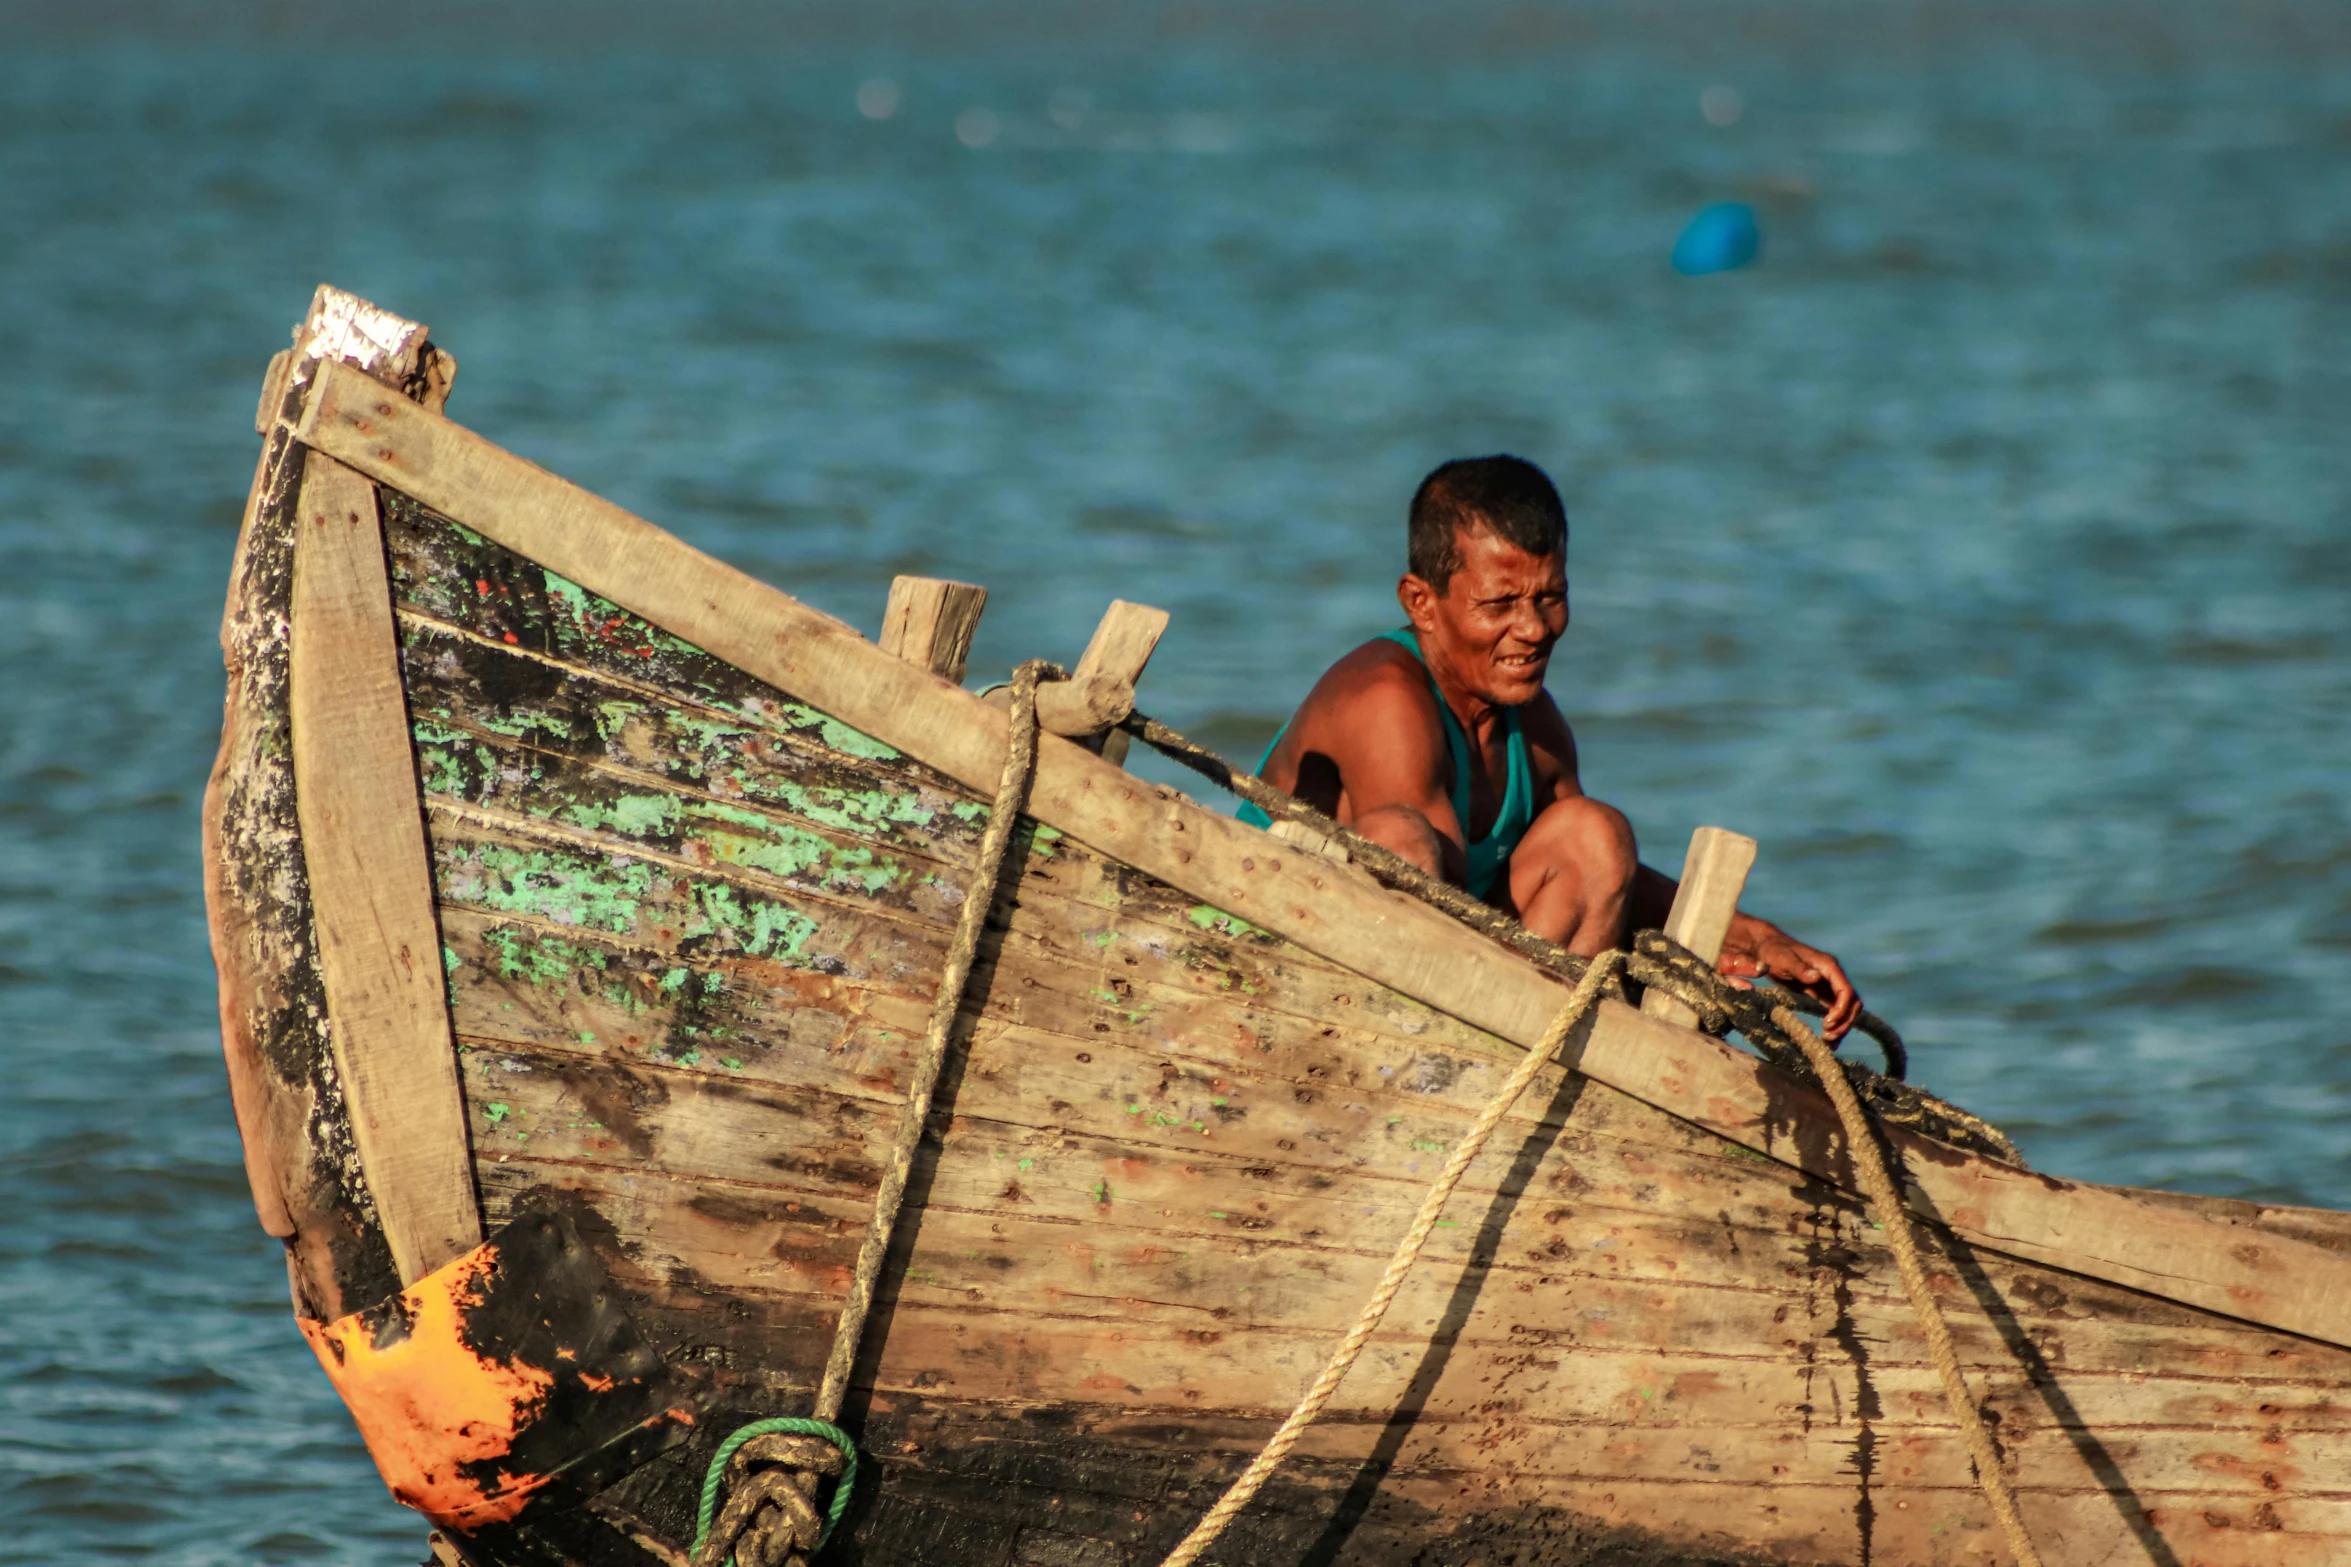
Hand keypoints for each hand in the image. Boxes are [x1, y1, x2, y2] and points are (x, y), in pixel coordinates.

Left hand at [1718, 914, 1860, 1041]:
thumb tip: (1816, 977)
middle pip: (1852, 1003)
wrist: (1766, 948)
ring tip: (1826, 1042)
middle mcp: (1833, 976)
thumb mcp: (1783, 959)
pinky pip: (1835, 1011)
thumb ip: (1799, 968)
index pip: (1846, 991)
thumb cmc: (1774, 951)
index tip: (1827, 1023)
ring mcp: (1829, 985)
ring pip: (1846, 1009)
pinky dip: (1834, 1025)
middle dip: (1844, 1021)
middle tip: (1827, 1037)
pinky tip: (1825, 1040)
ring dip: (1841, 1026)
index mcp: (1829, 966)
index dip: (1841, 1009)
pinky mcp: (1821, 993)